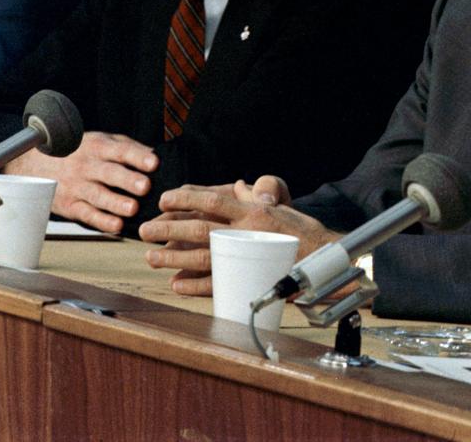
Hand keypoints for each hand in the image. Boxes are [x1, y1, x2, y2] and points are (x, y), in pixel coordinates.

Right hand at [4, 131, 157, 232]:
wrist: (32, 164)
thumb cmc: (77, 152)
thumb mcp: (101, 141)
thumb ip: (128, 147)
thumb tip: (155, 155)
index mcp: (99, 147)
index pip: (120, 150)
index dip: (137, 156)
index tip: (154, 162)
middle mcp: (87, 166)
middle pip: (109, 173)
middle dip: (127, 180)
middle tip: (145, 186)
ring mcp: (77, 187)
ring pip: (98, 196)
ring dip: (115, 203)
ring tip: (132, 209)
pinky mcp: (69, 205)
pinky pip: (86, 214)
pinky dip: (101, 221)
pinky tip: (116, 226)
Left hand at [138, 180, 339, 295]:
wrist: (324, 257)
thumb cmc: (301, 230)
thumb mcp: (283, 204)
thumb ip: (260, 193)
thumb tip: (240, 186)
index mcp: (255, 210)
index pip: (213, 200)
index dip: (186, 198)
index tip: (164, 199)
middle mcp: (249, 232)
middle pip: (200, 228)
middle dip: (169, 228)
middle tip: (145, 230)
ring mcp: (247, 257)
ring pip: (202, 256)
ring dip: (173, 257)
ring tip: (152, 257)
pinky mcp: (249, 278)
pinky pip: (216, 282)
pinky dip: (193, 285)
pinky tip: (176, 284)